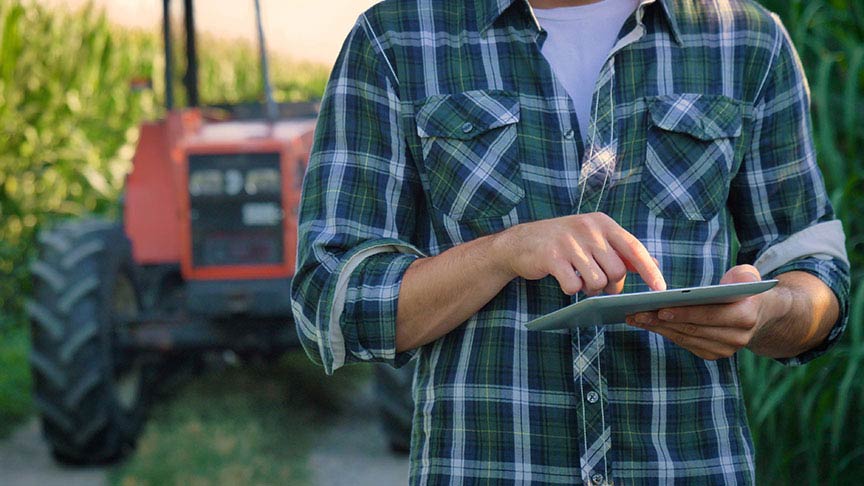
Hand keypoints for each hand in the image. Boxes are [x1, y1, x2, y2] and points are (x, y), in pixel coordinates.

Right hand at [491, 212, 665, 295]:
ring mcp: (569, 241)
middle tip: (596, 282)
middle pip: (616, 271)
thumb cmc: (564, 243)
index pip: (633, 248)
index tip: (661, 289)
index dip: (649, 270)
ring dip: (590, 288)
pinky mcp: (552, 257)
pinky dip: (571, 289)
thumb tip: (653, 264)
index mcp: (602, 222)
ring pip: (597, 281)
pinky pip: (574, 286)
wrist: (520, 243)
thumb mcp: (593, 239)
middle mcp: (588, 228)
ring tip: (579, 279)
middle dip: (610, 284)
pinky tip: (564, 279)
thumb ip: (621, 251)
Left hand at [626, 265, 785, 359]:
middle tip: (637, 312)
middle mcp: (737, 338)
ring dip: (657, 329)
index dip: (685, 313)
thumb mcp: (749, 276)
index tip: (660, 308)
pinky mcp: (713, 354)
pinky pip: (684, 343)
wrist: (758, 314)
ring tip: (635, 317)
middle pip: (693, 329)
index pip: (711, 316)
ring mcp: (725, 349)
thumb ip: (744, 275)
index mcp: (746, 317)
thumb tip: (727, 284)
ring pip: (685, 338)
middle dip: (662, 321)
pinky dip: (664, 333)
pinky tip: (647, 323)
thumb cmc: (745, 288)